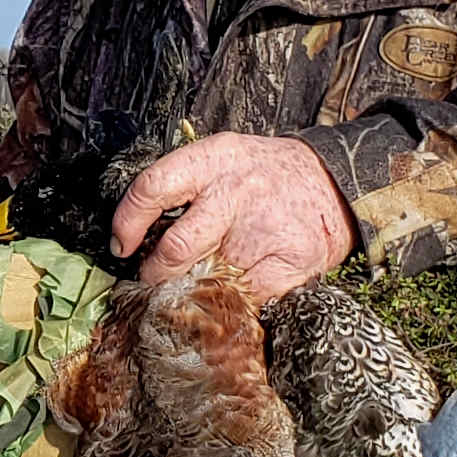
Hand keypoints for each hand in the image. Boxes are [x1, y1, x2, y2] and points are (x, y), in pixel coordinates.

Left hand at [114, 133, 355, 303]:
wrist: (335, 182)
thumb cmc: (266, 174)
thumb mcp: (223, 158)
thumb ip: (184, 187)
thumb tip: (139, 233)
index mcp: (212, 161)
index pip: (152, 188)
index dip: (127, 221)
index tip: (121, 245)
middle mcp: (235, 192)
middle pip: (176, 247)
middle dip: (156, 272)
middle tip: (153, 278)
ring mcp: (262, 229)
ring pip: (207, 278)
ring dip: (196, 287)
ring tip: (203, 277)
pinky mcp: (287, 261)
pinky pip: (244, 296)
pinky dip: (234, 298)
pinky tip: (237, 285)